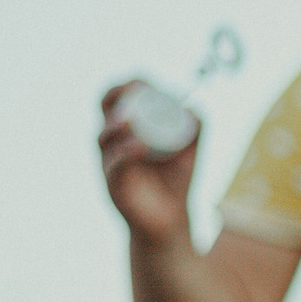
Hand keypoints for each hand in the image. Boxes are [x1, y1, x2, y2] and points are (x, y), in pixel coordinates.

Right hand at [99, 81, 196, 246]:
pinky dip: (125, 151)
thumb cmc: (177, 180)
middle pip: (104, 109)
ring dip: (118, 124)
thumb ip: (196, 124)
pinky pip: (114, 163)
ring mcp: (110, 161)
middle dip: (115, 95)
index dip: (128, 85)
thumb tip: (193, 104)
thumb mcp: (191, 148)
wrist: (171, 220)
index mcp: (129, 128)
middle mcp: (115, 141)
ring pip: (104, 136)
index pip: (119, 97)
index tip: (143, 82)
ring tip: (131, 123)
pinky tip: (139, 145)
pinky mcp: (113, 183)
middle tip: (132, 91)